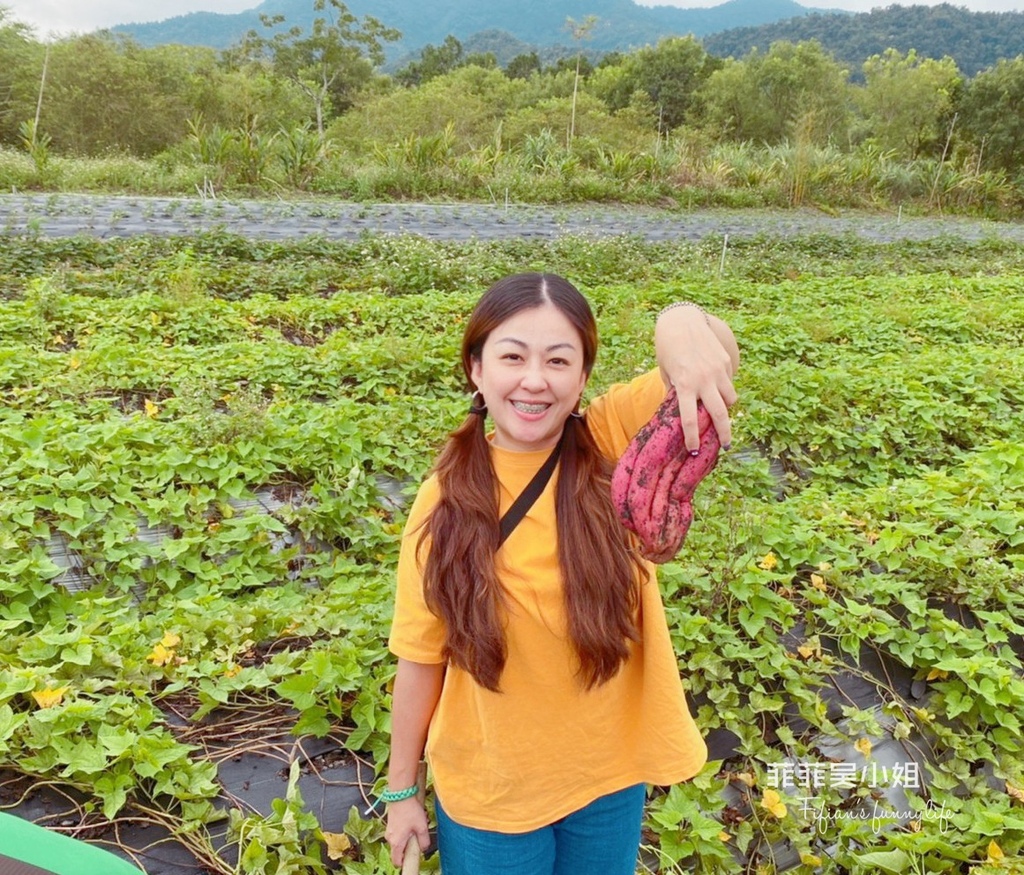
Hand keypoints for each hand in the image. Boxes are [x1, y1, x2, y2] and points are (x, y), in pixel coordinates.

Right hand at [384, 797, 429, 868]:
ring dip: (408, 836)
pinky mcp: (390, 822)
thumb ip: (424, 841)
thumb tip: (423, 848)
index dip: (404, 863)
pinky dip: (405, 829)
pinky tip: (413, 819)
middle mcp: (390, 838)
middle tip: (418, 836)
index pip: (397, 861)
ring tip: (417, 825)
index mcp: (396, 843)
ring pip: (399, 839)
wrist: (401, 793)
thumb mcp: (422, 827)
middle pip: (399, 850)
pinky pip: (398, 831)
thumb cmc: (411, 811)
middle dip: (409, 846)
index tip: (412, 858)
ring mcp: (389, 830)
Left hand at [655, 306, 738, 451]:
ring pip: (730, 399)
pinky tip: (717, 386)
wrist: (682, 320)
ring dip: (727, 408)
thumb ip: (674, 390)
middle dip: (725, 434)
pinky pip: (729, 382)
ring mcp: (717, 370)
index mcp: (684, 385)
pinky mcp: (725, 361)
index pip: (690, 419)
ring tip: (721, 412)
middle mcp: (703, 380)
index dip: (692, 438)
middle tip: (726, 446)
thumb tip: (682, 408)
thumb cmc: (668, 347)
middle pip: (720, 415)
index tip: (693, 450)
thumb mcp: (665, 371)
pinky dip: (726, 389)